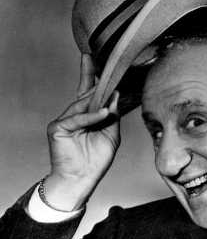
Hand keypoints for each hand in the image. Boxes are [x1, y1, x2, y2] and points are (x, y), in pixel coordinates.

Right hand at [44, 54, 120, 209]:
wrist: (81, 180)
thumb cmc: (95, 161)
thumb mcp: (111, 136)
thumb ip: (112, 117)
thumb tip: (116, 97)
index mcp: (85, 117)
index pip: (88, 92)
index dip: (91, 75)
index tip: (95, 58)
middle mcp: (73, 116)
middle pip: (84, 94)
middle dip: (96, 82)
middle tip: (108, 67)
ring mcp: (63, 121)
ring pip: (82, 105)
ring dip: (98, 102)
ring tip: (113, 97)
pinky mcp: (58, 128)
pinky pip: (77, 119)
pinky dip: (91, 117)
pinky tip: (104, 113)